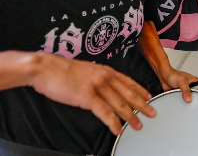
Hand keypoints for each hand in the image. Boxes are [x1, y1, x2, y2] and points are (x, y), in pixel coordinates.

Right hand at [29, 53, 155, 135]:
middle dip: (142, 105)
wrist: (45, 68)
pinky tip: (118, 129)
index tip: (149, 97)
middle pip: (128, 93)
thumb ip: (96, 76)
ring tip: (138, 125)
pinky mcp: (87, 97)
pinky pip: (104, 112)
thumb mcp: (85, 69)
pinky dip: (113, 122)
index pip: (127, 81)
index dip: (140, 90)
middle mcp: (104, 77)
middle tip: (152, 113)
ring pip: (120, 104)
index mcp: (104, 70)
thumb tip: (102, 85)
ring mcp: (97, 86)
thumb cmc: (61, 70)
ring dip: (131, 116)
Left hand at [160, 69, 197, 102]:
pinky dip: (178, 100)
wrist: (164, 76)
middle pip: (193, 96)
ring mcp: (185, 90)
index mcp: (194, 81)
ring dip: (183, 100)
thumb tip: (189, 99)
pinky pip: (181, 100)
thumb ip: (186, 90)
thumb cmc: (173, 75)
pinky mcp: (180, 94)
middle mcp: (190, 86)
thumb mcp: (181, 82)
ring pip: (186, 99)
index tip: (192, 99)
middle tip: (185, 100)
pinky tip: (176, 99)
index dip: (196, 96)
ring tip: (179, 98)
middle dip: (189, 99)